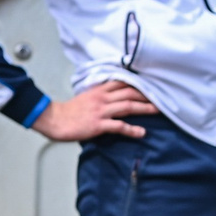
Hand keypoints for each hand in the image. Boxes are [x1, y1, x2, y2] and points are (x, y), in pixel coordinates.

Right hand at [33, 80, 156, 141]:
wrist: (54, 119)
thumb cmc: (69, 111)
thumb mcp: (86, 97)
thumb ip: (101, 95)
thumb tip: (114, 96)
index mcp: (99, 90)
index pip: (123, 82)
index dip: (138, 83)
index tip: (152, 84)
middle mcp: (102, 98)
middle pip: (129, 92)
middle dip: (147, 94)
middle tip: (162, 96)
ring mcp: (101, 111)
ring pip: (128, 106)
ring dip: (144, 108)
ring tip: (158, 110)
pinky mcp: (98, 124)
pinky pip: (119, 126)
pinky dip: (132, 130)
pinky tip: (142, 133)